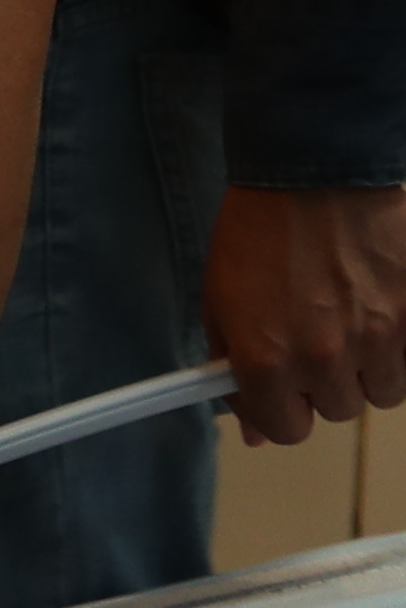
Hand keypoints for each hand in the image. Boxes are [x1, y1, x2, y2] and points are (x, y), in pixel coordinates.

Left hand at [206, 184, 405, 443]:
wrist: (314, 173)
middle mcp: (324, 357)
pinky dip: (399, 346)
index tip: (283, 389)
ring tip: (349, 316)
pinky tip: (381, 310)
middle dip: (323, 380)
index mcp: (265, 358)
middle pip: (336, 409)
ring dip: (367, 365)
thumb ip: (234, 370)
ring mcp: (378, 338)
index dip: (282, 409)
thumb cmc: (258, 233)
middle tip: (314, 331)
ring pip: (382, 391)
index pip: (285, 429)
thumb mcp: (220, 301)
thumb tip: (255, 434)